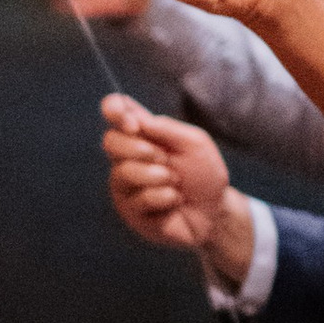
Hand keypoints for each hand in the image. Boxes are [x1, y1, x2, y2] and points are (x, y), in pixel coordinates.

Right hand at [99, 93, 253, 278]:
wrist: (213, 213)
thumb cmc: (204, 175)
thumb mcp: (196, 143)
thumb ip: (168, 129)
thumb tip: (139, 121)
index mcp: (143, 133)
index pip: (115, 110)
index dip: (114, 109)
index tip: (133, 124)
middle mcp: (127, 156)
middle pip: (110, 141)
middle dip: (141, 150)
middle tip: (164, 159)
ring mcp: (124, 184)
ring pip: (124, 172)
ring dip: (159, 176)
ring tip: (175, 184)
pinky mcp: (129, 209)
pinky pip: (140, 198)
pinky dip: (166, 197)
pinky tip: (173, 201)